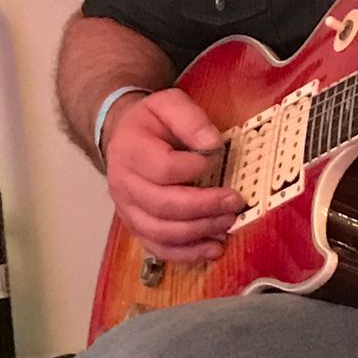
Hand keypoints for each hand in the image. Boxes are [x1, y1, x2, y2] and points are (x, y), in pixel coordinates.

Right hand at [102, 89, 243, 262]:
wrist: (125, 137)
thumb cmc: (151, 122)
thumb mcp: (169, 104)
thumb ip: (190, 119)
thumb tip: (213, 145)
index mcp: (129, 150)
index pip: (163, 168)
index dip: (194, 168)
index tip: (217, 158)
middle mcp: (122, 184)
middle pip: (163, 206)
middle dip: (204, 207)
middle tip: (234, 202)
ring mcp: (127, 210)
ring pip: (161, 232)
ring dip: (199, 232)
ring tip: (228, 223)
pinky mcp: (136, 227)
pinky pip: (158, 248)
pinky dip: (187, 254)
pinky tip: (213, 249)